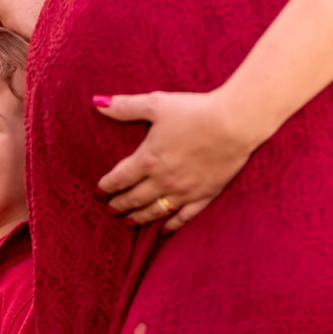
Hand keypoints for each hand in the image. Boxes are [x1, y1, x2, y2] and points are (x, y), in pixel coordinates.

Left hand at [95, 90, 258, 232]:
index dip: (106, 186)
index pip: (119, 179)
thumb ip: (125, 106)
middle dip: (119, 205)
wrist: (235, 123)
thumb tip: (97, 102)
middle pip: (134, 199)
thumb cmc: (195, 111)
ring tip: (129, 221)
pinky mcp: (204, 196)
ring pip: (155, 211)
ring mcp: (184, 192)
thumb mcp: (156, 104)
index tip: (99, 191)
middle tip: (110, 209)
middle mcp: (162, 181)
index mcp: (148, 159)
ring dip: (139, 218)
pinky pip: (184, 217)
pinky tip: (163, 231)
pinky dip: (171, 226)